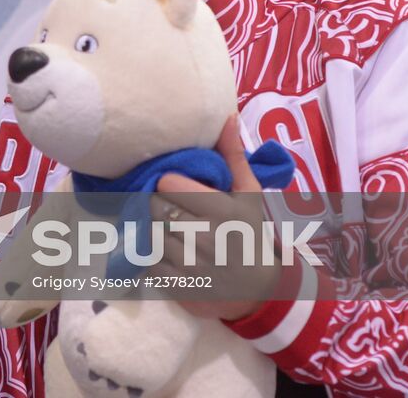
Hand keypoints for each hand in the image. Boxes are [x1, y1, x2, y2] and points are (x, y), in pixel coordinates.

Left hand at [150, 115, 279, 320]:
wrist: (259, 290)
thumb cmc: (251, 233)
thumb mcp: (249, 195)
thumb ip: (234, 156)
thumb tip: (227, 117)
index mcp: (221, 210)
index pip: (167, 183)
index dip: (169, 184)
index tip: (179, 189)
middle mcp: (205, 237)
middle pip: (154, 206)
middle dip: (162, 206)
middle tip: (177, 211)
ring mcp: (190, 265)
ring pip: (150, 232)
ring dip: (157, 230)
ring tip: (176, 232)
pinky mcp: (178, 286)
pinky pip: (149, 261)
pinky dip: (155, 257)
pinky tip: (174, 255)